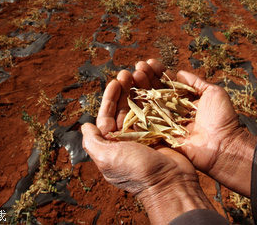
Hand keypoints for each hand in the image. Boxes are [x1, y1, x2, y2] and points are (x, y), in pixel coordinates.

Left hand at [82, 68, 215, 223]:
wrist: (171, 184)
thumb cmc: (137, 171)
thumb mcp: (108, 158)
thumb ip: (93, 142)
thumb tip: (85, 126)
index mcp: (114, 144)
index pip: (107, 116)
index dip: (110, 97)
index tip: (115, 81)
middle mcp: (129, 139)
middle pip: (125, 108)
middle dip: (125, 90)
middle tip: (128, 73)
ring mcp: (148, 136)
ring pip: (141, 107)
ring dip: (140, 90)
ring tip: (142, 75)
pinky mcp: (164, 134)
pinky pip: (158, 111)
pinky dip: (156, 98)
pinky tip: (157, 86)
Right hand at [134, 59, 256, 196]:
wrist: (224, 145)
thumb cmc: (222, 119)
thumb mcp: (213, 93)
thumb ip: (196, 83)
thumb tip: (180, 73)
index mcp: (184, 101)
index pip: (167, 83)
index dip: (158, 72)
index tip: (149, 62)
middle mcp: (173, 111)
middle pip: (154, 92)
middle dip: (145, 78)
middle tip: (138, 67)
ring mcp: (166, 123)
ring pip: (148, 104)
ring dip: (139, 90)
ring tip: (132, 76)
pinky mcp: (161, 137)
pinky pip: (145, 124)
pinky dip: (135, 111)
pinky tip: (128, 97)